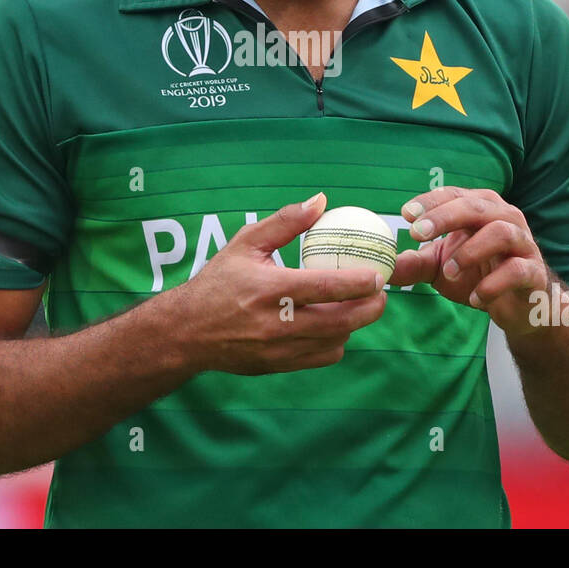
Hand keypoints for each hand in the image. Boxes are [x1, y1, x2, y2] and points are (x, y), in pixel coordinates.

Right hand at [171, 193, 388, 374]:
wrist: (187, 332)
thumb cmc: (218, 282)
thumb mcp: (245, 244)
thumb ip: (285, 222)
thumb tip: (321, 201)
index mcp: (270, 289)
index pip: (326, 288)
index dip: (359, 283)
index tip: (379, 275)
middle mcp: (276, 323)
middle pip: (340, 321)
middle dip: (370, 309)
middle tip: (381, 294)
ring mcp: (278, 350)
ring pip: (335, 342)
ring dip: (353, 324)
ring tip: (358, 306)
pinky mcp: (278, 366)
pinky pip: (321, 358)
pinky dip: (335, 342)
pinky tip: (333, 325)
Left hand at [389, 186, 549, 337]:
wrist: (520, 306)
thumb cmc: (478, 275)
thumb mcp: (441, 268)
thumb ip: (415, 264)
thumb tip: (383, 268)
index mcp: (481, 209)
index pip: (455, 195)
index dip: (431, 202)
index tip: (405, 215)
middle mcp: (505, 218)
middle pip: (476, 206)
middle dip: (445, 217)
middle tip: (418, 233)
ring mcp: (523, 244)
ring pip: (501, 232)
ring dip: (470, 251)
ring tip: (449, 271)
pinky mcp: (534, 272)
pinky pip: (517, 270)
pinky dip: (492, 284)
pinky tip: (474, 298)